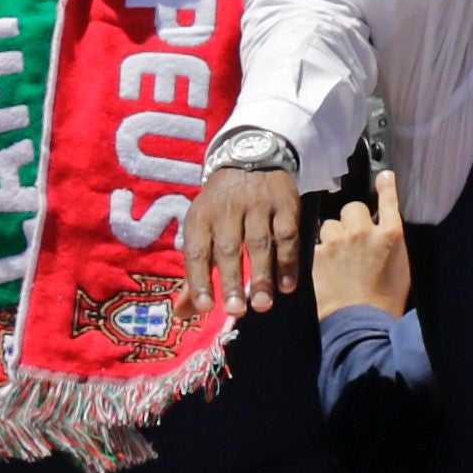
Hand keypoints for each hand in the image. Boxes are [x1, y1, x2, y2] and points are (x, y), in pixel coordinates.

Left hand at [180, 162, 301, 317]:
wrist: (252, 159)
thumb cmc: (221, 206)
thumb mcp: (202, 229)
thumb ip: (195, 273)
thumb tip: (183, 314)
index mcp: (201, 218)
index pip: (197, 252)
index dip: (199, 279)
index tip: (204, 307)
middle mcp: (227, 211)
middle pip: (229, 249)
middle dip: (232, 281)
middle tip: (236, 310)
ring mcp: (258, 207)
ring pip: (260, 244)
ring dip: (262, 276)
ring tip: (262, 305)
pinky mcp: (285, 205)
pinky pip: (288, 236)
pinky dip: (288, 262)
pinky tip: (287, 285)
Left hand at [312, 169, 408, 319]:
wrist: (361, 318)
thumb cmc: (386, 297)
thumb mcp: (400, 264)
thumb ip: (390, 241)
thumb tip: (382, 231)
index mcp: (391, 234)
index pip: (389, 200)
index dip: (386, 186)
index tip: (385, 176)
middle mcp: (366, 231)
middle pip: (353, 208)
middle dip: (352, 219)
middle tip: (352, 236)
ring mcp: (340, 241)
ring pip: (330, 223)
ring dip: (332, 234)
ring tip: (337, 254)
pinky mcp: (318, 253)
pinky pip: (316, 241)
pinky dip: (319, 250)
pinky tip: (325, 264)